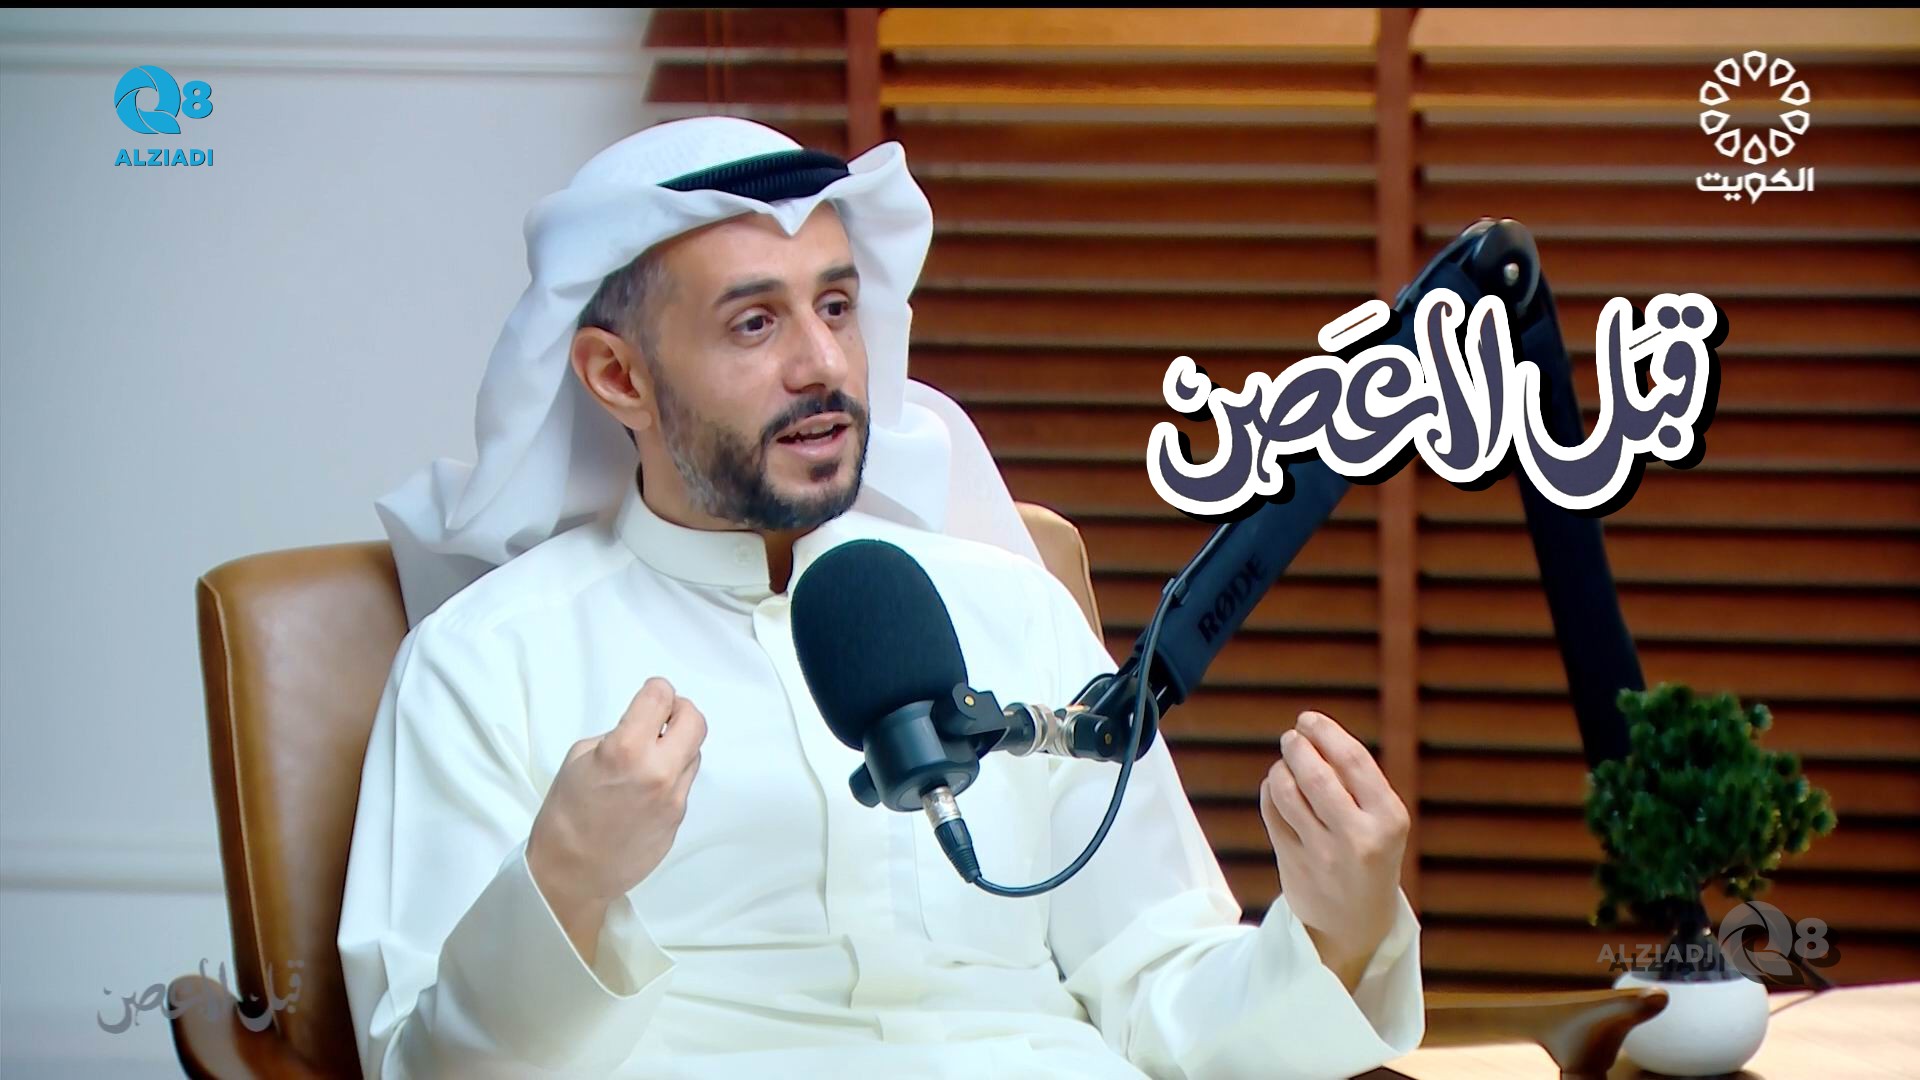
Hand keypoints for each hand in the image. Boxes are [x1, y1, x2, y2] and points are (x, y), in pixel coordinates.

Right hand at [527, 677, 705, 963]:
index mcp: (626, 749)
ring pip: (695, 753)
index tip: (650, 697)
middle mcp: (659, 771)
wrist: (571, 873)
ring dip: (678, 746)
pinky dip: (671, 775)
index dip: (656, 691)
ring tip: (650, 757)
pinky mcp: (679, 818)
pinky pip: (684, 783)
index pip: (661, 697)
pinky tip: (646, 789)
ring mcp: (674, 797)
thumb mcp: (579, 758)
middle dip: (681, 711)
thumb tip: (644, 729)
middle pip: (696, 720)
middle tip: (663, 718)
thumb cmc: (565, 813)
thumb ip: (617, 736)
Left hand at [1257, 710, 1409, 991]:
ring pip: (1286, 791)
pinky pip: (1272, 813)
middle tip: (1291, 737)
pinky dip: (1269, 792)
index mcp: (1390, 819)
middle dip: (1297, 746)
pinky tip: (1276, 788)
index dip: (1326, 732)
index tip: (1309, 719)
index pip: (1354, 761)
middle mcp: (1358, 836)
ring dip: (1280, 768)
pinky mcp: (1294, 864)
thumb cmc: (1370, 859)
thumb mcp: (1383, 825)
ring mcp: (1323, 853)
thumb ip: (1357, 785)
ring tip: (1284, 764)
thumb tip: (1315, 735)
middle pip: (1316, 774)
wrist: (1354, 926)